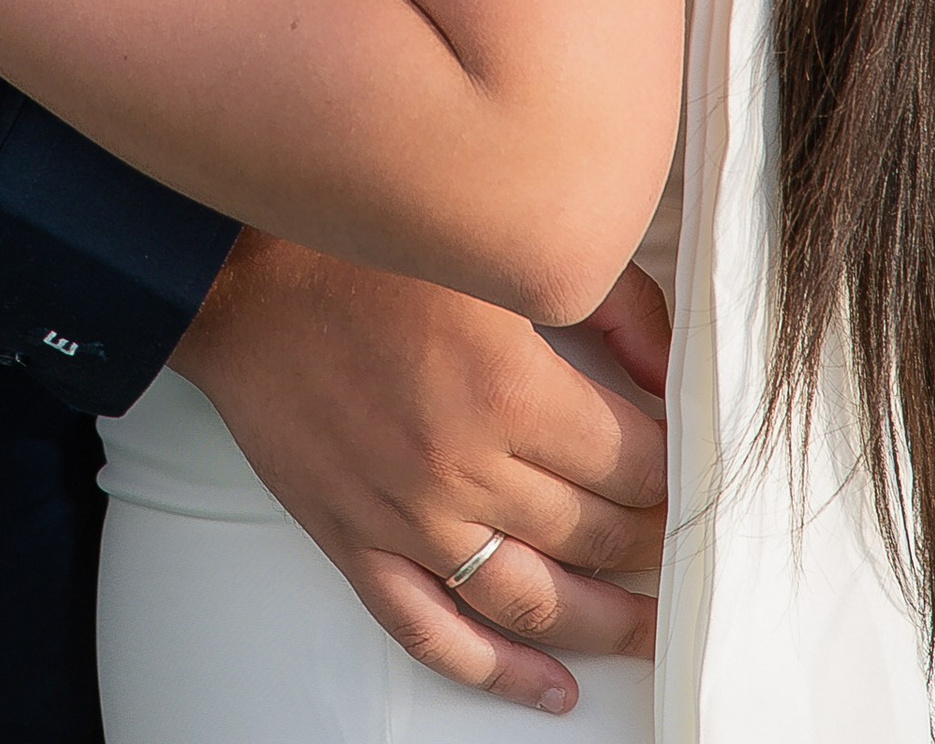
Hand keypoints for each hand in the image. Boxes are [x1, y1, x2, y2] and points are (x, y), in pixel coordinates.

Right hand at [169, 233, 667, 716]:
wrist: (238, 275)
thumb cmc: (363, 246)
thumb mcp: (496, 250)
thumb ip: (605, 301)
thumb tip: (670, 370)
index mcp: (507, 387)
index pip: (633, 464)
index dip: (677, 473)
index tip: (696, 470)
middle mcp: (462, 467)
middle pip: (595, 534)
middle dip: (652, 541)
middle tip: (682, 535)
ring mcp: (406, 517)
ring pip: (533, 601)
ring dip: (606, 622)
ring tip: (653, 626)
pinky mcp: (354, 543)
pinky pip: (434, 633)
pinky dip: (499, 673)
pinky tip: (552, 688)